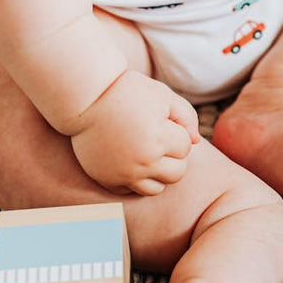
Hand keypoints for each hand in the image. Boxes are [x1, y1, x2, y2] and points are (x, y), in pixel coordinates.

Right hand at [70, 71, 200, 195]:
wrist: (85, 99)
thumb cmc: (128, 92)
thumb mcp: (162, 95)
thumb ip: (187, 116)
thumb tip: (196, 142)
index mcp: (159, 139)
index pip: (186, 148)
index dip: (177, 132)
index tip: (161, 121)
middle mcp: (143, 161)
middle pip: (177, 173)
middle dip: (174, 156)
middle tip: (159, 139)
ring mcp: (124, 174)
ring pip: (157, 188)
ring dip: (158, 173)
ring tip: (148, 153)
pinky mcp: (108, 180)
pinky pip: (131, 191)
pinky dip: (135, 180)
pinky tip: (130, 161)